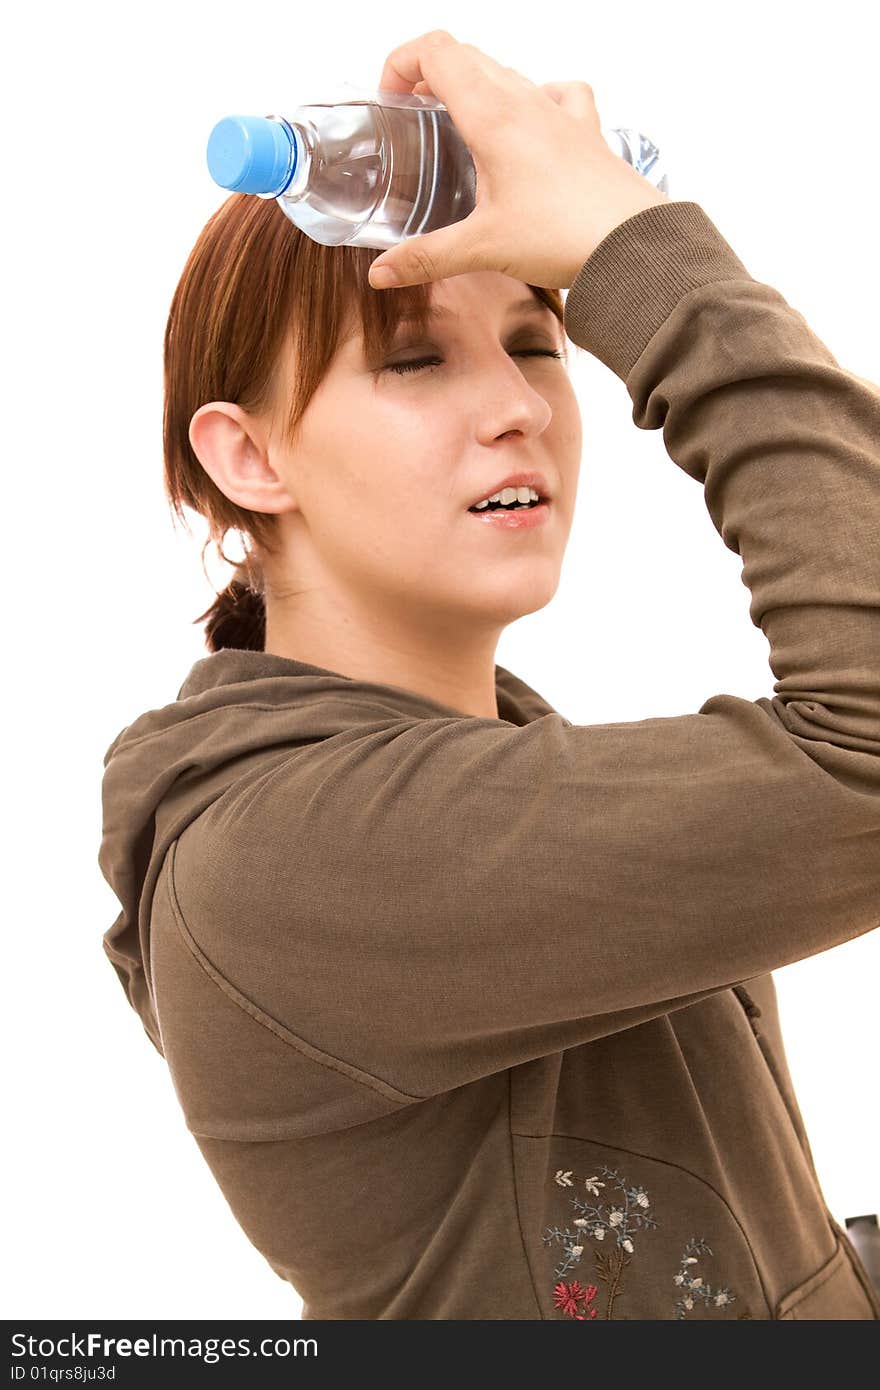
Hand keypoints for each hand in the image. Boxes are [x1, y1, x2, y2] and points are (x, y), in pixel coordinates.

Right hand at [368, 30, 669, 291]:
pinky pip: (558, 92)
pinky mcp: (585, 130)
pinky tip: (530, 124)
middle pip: (467, 56)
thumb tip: (381, 274)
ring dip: (476, 85)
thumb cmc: (563, 236)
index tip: (390, 98)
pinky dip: (535, 97)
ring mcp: (559, 111)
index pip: (436, 51)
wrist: (632, 245)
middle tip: (414, 114)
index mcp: (492, 115)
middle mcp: (525, 101)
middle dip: (431, 74)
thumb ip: (426, 257)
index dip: (402, 61)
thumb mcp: (483, 248)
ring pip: (507, 72)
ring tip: (462, 125)